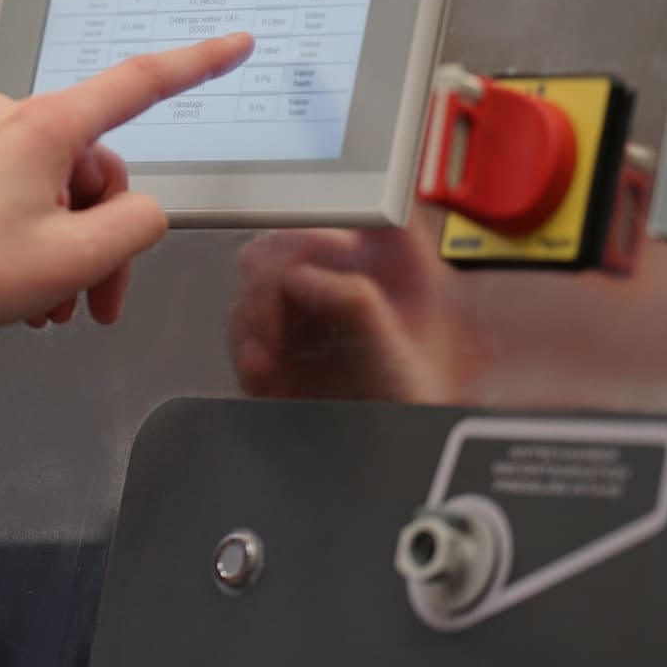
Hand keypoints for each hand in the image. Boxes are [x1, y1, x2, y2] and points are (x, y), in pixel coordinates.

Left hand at [0, 34, 253, 334]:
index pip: (141, 82)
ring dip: (63, 248)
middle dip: (103, 238)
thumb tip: (142, 212)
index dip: (197, 63)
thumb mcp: (72, 259)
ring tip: (46, 306)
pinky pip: (12, 190)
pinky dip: (26, 235)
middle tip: (94, 303)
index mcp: (46, 125)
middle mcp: (8, 116)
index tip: (233, 46)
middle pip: (94, 169)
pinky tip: (15, 285)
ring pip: (52, 187)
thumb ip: (136, 227)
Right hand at [228, 209, 483, 402]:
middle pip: (288, 241)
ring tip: (265, 355)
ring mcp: (316, 304)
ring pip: (256, 277)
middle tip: (272, 325)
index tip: (301, 244)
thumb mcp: (401, 359)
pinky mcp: (288, 335)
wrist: (401, 459)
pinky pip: (244, 318)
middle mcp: (353, 275)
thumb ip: (359, 307)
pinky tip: (260, 365)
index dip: (323, 209)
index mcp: (396, 266)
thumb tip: (304, 276)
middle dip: (269, 284)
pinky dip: (244, 342)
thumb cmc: (423, 410)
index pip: (357, 207)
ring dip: (251, 318)